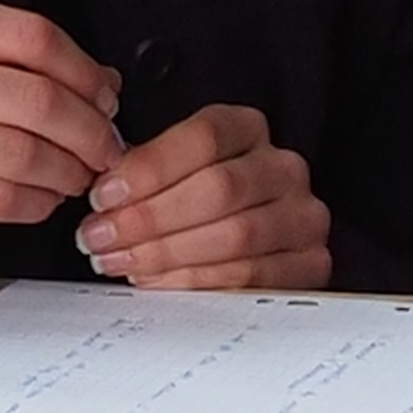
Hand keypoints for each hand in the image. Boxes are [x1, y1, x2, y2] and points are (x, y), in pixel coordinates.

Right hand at [0, 1, 127, 252]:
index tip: (106, 95)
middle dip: (91, 130)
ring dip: (69, 172)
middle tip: (106, 148)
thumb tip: (100, 81)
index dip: (85, 70)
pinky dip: (38, 204)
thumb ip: (10, 60)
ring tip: (76, 177)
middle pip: (37, 98)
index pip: (32, 37)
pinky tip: (43, 201)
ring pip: (24, 152)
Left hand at [79, 104, 332, 291]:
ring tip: (120, 261)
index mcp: (249, 129)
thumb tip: (103, 192)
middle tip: (102, 237)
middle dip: (149, 218)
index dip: (149, 168)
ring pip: (235, 236)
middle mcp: (283, 168)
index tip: (103, 195)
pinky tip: (157, 281)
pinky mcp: (310, 264)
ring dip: (166, 253)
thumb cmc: (200, 201)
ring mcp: (303, 216)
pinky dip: (196, 282)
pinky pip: (251, 278)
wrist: (257, 242)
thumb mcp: (172, 171)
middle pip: (219, 188)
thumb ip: (143, 172)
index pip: (204, 137)